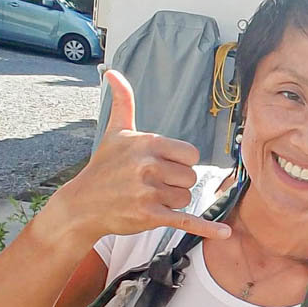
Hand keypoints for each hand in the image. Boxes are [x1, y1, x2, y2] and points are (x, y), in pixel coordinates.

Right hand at [48, 70, 231, 245]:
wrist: (82, 204)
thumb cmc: (103, 167)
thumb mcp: (114, 132)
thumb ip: (122, 102)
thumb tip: (113, 72)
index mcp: (148, 144)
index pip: (191, 154)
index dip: (180, 162)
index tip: (161, 165)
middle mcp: (149, 166)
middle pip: (191, 177)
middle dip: (176, 183)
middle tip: (151, 184)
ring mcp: (149, 192)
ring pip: (186, 198)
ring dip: (171, 201)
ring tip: (146, 197)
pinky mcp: (150, 215)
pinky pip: (185, 220)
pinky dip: (206, 228)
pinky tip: (225, 234)